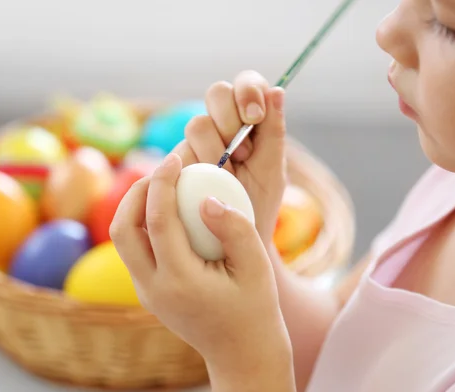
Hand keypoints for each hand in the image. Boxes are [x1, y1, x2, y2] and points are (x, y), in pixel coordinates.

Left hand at [109, 152, 291, 368]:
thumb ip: (235, 229)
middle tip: (164, 170)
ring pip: (122, 240)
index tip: (175, 159)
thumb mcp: (256, 266)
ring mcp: (146, 293)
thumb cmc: (255, 308)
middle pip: (123, 229)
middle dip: (137, 191)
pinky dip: (143, 222)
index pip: (157, 221)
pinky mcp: (147, 292)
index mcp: (181, 282)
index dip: (163, 183)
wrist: (241, 352)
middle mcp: (154, 288)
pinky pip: (134, 249)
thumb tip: (207, 199)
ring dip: (136, 206)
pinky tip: (170, 209)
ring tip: (165, 185)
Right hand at [173, 70, 286, 243]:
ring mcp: (197, 142)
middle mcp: (222, 125)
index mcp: (250, 121)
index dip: (248, 91)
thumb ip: (273, 132)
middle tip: (242, 154)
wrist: (232, 244)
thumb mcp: (271, 171)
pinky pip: (180, 153)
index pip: (248, 84)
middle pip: (217, 92)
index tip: (254, 117)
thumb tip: (277, 89)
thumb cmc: (258, 206)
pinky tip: (206, 188)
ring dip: (215, 151)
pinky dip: (196, 169)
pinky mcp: (176, 162)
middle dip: (230, 119)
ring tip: (228, 180)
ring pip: (198, 124)